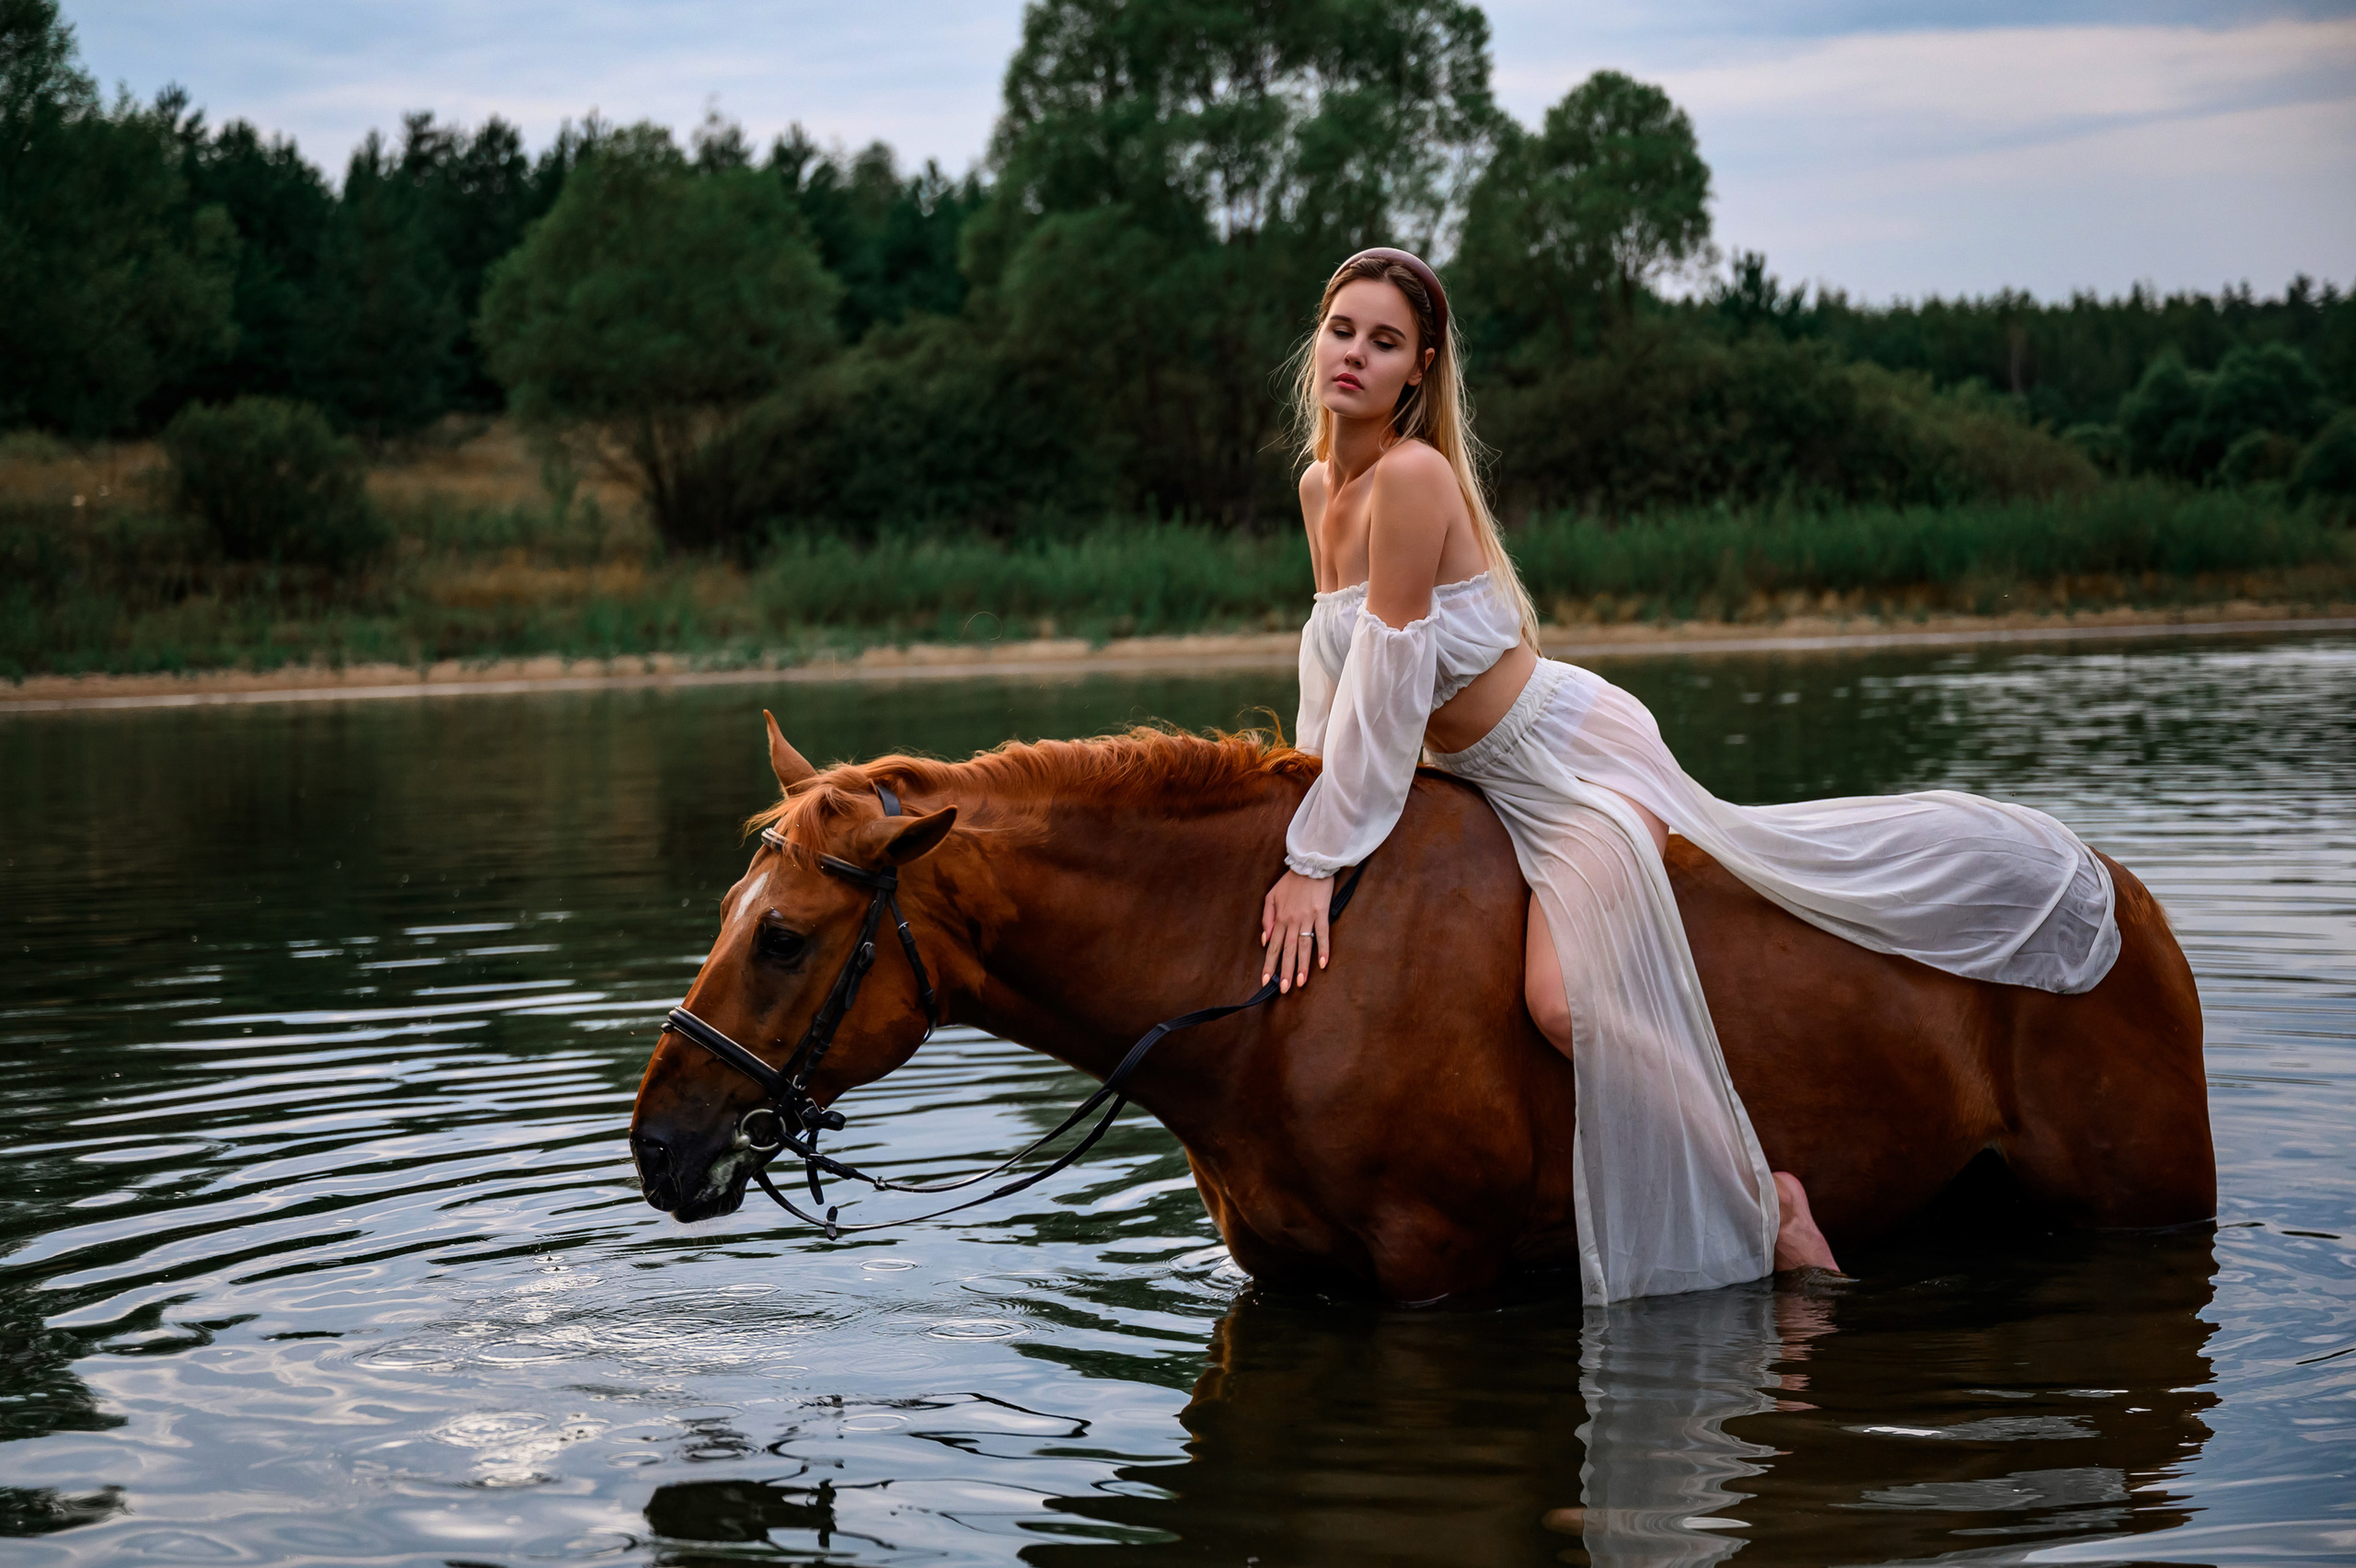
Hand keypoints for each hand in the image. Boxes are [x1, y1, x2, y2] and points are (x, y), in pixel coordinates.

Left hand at [1260, 869, 1336, 993]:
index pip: (1273, 946)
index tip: (1266, 981)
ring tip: (1300, 983)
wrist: (1309, 864)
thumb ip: (1267, 917)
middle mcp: (1291, 921)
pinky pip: (1322, 933)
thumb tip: (1265, 940)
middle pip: (1287, 950)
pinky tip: (1323, 963)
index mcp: (1279, 918)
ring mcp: (1307, 917)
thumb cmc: (1291, 881)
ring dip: (1302, 965)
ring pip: (1303, 946)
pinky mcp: (1322, 913)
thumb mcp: (1271, 896)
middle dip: (1284, 971)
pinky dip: (1323, 948)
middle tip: (1284, 989)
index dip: (1269, 965)